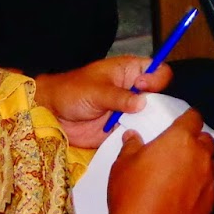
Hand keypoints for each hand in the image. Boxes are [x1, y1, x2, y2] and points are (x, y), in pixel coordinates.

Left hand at [32, 57, 172, 148]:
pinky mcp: (122, 129)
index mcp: (130, 72)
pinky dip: (140, 138)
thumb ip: (119, 96)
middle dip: (159, 107)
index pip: (158, 71)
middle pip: (160, 97)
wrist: (53, 114)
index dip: (156, 79)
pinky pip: (137, 133)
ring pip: (152, 117)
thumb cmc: (73, 91)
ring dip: (151, 124)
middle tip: (143, 114)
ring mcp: (130, 111)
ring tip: (143, 130)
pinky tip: (138, 142)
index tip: (144, 88)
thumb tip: (143, 103)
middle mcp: (134, 91)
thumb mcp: (97, 91)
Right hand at [105, 108, 213, 213]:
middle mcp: (200, 157)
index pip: (193, 118)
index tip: (181, 124)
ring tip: (181, 177)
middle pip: (206, 141)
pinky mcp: (209, 205)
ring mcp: (208, 182)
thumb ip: (131, 146)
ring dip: (199, 166)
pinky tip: (183, 199)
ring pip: (210, 166)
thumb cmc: (131, 193)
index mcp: (180, 140)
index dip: (187, 119)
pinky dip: (199, 190)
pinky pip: (208, 190)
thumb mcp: (123, 164)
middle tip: (178, 151)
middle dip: (195, 142)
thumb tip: (133, 137)